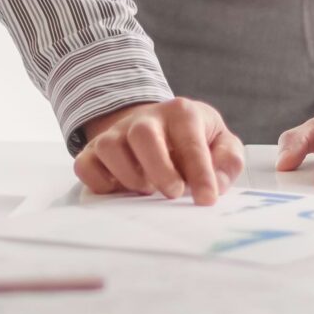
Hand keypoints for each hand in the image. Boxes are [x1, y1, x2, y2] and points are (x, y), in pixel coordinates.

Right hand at [74, 99, 244, 204]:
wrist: (156, 127)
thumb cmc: (193, 141)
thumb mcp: (221, 143)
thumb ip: (227, 161)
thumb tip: (216, 184)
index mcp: (181, 113)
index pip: (190, 142)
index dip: (200, 173)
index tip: (206, 200)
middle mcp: (145, 119)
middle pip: (143, 136)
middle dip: (159, 169)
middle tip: (173, 193)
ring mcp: (116, 134)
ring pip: (108, 147)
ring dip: (127, 175)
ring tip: (146, 190)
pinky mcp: (93, 151)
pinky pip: (85, 165)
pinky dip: (98, 182)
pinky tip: (118, 191)